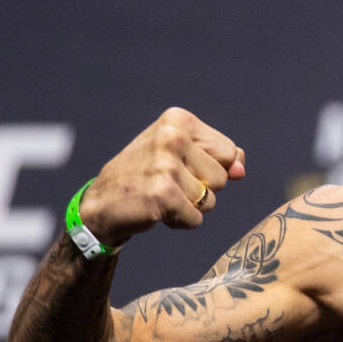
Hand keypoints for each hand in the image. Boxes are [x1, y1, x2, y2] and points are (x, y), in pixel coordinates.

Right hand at [78, 107, 245, 245]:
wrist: (102, 204)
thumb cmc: (147, 176)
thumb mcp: (183, 155)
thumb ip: (220, 157)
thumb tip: (240, 170)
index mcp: (178, 120)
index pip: (228, 153)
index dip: (211, 168)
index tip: (180, 166)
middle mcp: (171, 137)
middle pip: (222, 177)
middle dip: (202, 189)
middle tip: (167, 184)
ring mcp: (165, 165)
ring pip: (210, 200)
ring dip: (190, 207)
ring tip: (161, 196)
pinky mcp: (162, 194)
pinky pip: (196, 219)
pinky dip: (181, 222)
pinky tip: (156, 210)